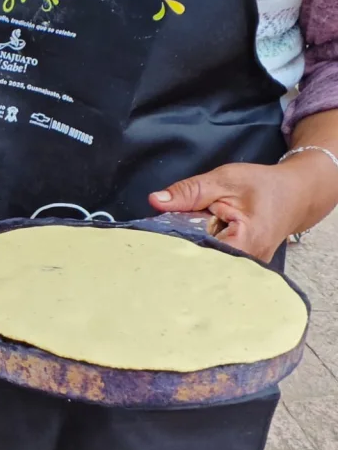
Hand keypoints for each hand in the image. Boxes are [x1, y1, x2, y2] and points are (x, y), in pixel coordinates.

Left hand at [148, 160, 313, 261]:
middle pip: (203, 267)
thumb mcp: (224, 180)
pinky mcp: (242, 268)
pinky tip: (186, 251)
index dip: (176, 252)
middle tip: (156, 248)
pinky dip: (198, 258)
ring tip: (171, 248)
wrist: (294, 196)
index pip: (203, 256)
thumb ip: (189, 191)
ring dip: (188, 258)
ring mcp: (247, 270)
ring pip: (207, 269)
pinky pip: (214, 267)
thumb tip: (155, 201)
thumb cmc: (262, 186)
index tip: (155, 245)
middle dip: (178, 256)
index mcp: (247, 240)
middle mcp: (249, 263)